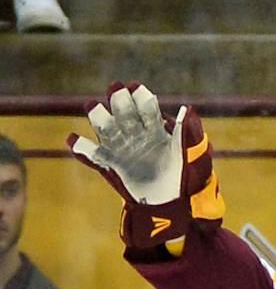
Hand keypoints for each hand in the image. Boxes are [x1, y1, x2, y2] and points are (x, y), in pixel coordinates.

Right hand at [69, 83, 225, 249]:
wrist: (174, 201)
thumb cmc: (186, 175)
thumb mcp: (189, 154)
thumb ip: (186, 133)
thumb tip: (189, 109)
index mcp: (157, 130)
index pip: (148, 110)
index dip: (142, 99)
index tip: (136, 87)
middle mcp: (137, 134)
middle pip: (126, 115)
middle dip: (120, 101)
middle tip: (115, 88)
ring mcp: (123, 148)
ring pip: (108, 130)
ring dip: (99, 117)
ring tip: (93, 106)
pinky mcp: (113, 164)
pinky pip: (96, 155)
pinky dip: (83, 148)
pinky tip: (73, 139)